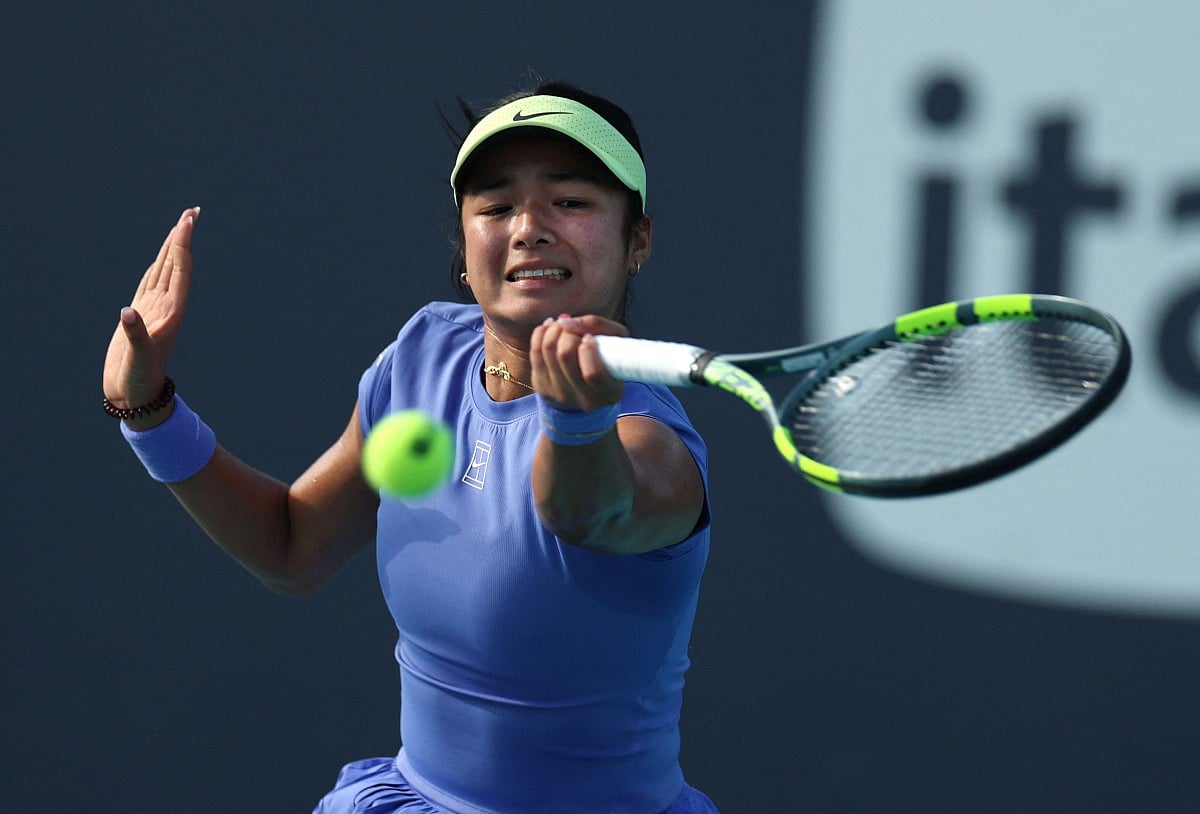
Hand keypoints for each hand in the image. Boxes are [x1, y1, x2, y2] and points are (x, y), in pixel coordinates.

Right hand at [102, 207, 199, 413]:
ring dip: (172, 248)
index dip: (183, 244)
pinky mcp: (141, 315)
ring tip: (179, 225)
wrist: (135, 395)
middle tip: (192, 211)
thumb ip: (135, 335)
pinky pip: (150, 283)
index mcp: (172, 312)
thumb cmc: (140, 379)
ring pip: (165, 270)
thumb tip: (128, 312)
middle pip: (177, 264)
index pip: (181, 270)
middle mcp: (167, 306)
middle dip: (183, 237)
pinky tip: (160, 258)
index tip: (188, 220)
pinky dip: (157, 266)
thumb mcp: (138, 357)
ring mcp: (155, 309)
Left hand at [530, 314, 628, 411]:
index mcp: (610, 393)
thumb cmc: (607, 356)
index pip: (592, 373)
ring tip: (563, 325)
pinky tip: (551, 328)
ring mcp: (560, 397)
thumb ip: (596, 325)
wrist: (587, 387)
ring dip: (555, 330)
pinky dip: (542, 333)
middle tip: (575, 328)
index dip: (588, 350)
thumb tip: (565, 322)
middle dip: (569, 333)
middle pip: (565, 355)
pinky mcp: (542, 388)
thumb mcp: (614, 340)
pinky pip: (535, 352)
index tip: (589, 337)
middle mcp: (585, 401)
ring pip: (548, 350)